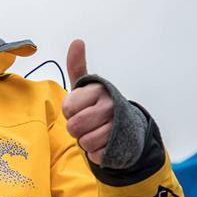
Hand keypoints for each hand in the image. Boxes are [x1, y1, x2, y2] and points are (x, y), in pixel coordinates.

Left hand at [61, 39, 113, 164]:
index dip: (69, 111)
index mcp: (100, 90)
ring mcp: (118, 127)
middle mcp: (111, 105)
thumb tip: (77, 41)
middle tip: (86, 124)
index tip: (79, 109)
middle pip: (75, 126)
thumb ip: (78, 66)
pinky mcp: (122, 146)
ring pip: (85, 142)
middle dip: (76, 129)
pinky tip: (105, 145)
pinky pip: (96, 155)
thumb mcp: (88, 86)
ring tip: (96, 133)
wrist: (129, 129)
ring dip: (85, 142)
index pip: (67, 107)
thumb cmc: (99, 105)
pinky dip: (96, 153)